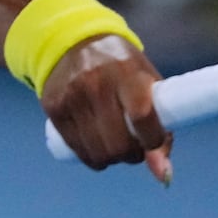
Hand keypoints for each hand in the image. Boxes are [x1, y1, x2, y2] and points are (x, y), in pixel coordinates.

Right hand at [40, 34, 172, 184]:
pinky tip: (97, 146)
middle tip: (134, 146)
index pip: (142, 116)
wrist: (72, 41)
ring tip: (115, 144)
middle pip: (119, 144)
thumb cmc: (120, 65)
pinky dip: (92, 157)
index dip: (153, 139)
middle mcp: (96, 84)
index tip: (153, 139)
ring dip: (112, 158)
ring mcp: (72, 96)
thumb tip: (163, 176)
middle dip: (132, 155)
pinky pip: (78, 150)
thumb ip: (161, 124)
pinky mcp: (54, 108)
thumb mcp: (145, 81)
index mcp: (126, 72)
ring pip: (98, 153)